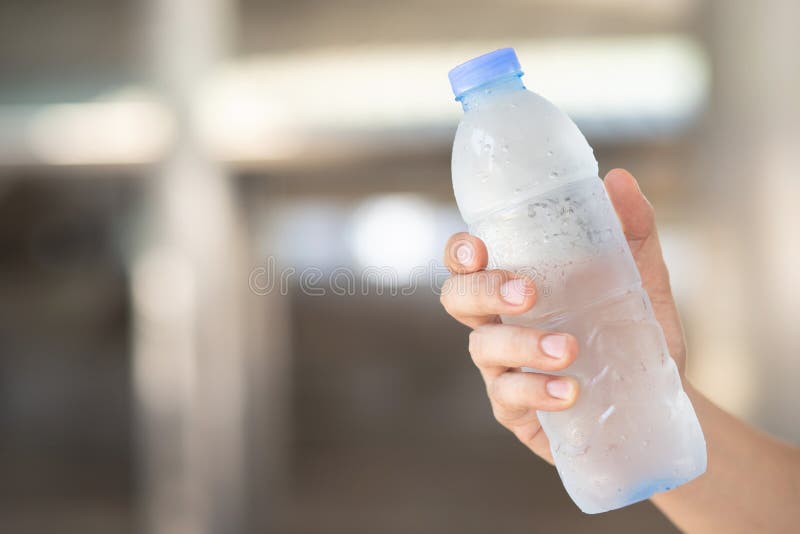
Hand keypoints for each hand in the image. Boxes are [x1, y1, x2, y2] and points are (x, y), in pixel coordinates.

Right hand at [440, 168, 686, 463]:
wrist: (653, 398)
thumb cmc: (630, 329)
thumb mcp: (638, 276)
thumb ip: (631, 228)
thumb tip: (618, 178)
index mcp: (515, 284)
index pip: (467, 262)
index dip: (459, 252)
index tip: (479, 248)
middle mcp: (498, 322)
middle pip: (458, 300)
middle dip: (483, 291)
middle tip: (526, 292)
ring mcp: (502, 367)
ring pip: (483, 349)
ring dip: (521, 345)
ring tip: (570, 349)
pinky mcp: (515, 408)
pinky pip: (509, 397)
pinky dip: (536, 391)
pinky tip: (569, 392)